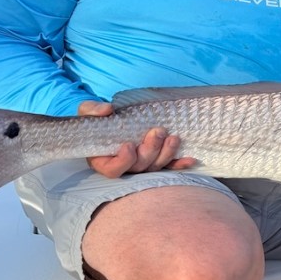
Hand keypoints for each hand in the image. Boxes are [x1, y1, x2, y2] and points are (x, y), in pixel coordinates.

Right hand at [78, 100, 195, 177]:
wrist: (114, 119)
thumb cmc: (98, 119)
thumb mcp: (88, 112)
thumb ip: (92, 110)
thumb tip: (107, 109)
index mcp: (104, 160)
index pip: (113, 170)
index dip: (123, 161)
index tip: (128, 145)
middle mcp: (125, 166)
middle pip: (139, 167)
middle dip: (150, 150)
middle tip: (158, 131)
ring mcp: (143, 165)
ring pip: (156, 167)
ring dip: (166, 154)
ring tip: (173, 138)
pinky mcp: (157, 161)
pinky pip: (170, 167)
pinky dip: (180, 164)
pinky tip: (191, 159)